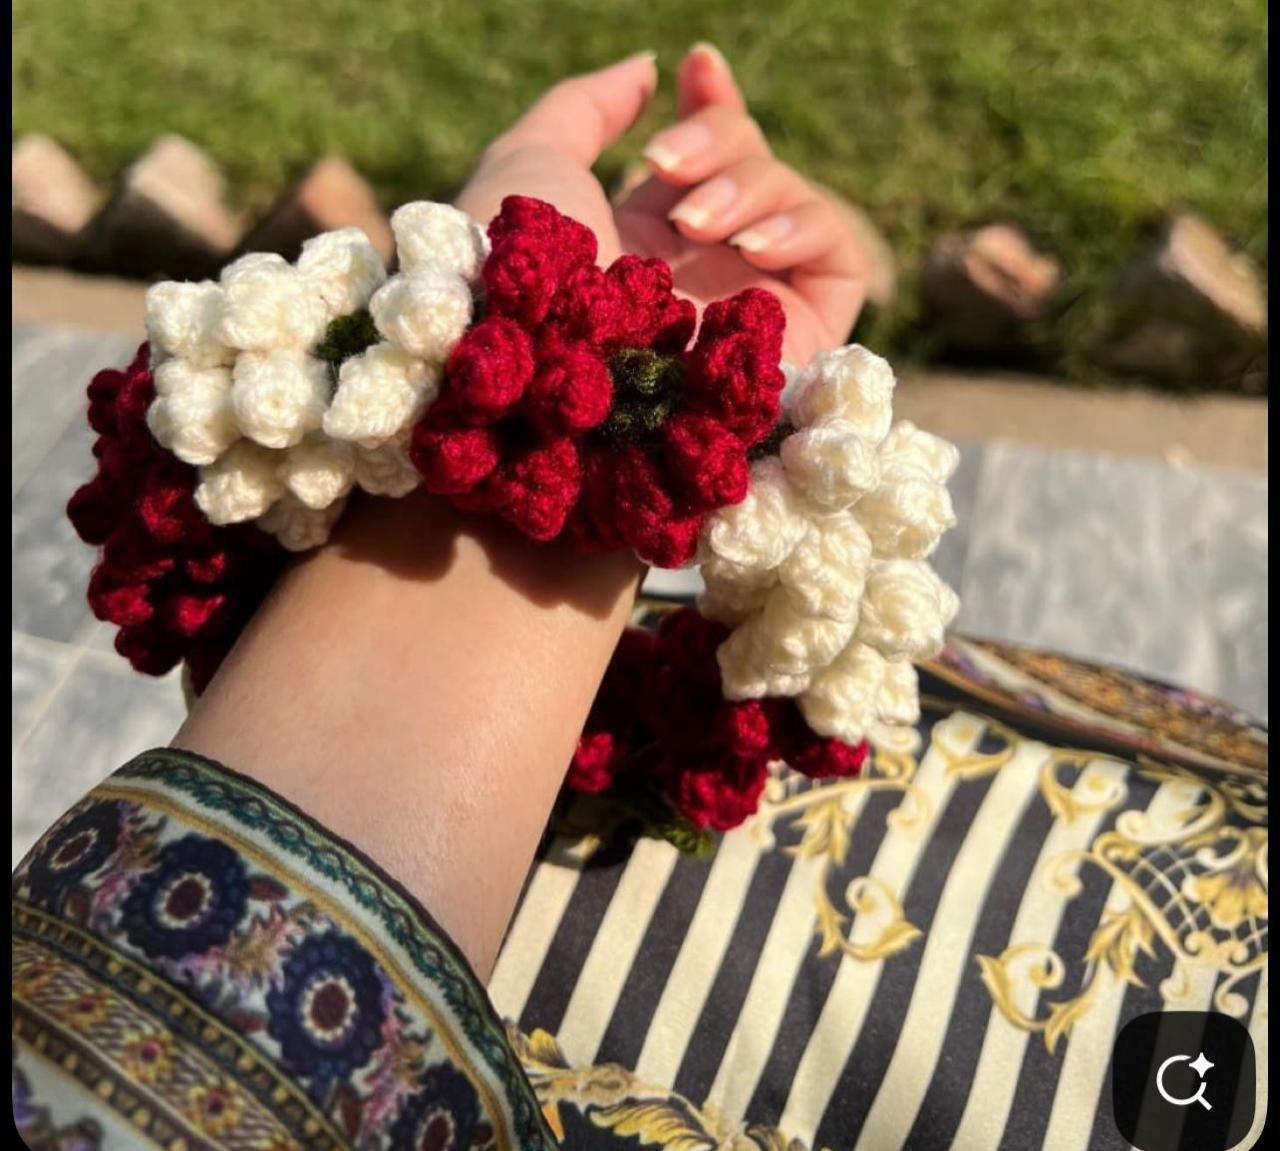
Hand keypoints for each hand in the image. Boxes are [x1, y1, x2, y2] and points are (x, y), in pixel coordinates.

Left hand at [456, 47, 867, 364]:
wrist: (540, 374)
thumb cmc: (519, 269)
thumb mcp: (533, 163)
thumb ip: (587, 108)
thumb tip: (649, 70)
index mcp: (641, 243)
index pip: (705, 164)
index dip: (713, 109)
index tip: (696, 68)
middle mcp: (699, 278)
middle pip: (754, 167)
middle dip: (717, 140)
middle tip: (663, 162)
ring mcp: (749, 311)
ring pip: (795, 203)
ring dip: (748, 186)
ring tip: (690, 222)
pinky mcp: (798, 346)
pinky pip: (841, 259)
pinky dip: (805, 226)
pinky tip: (748, 245)